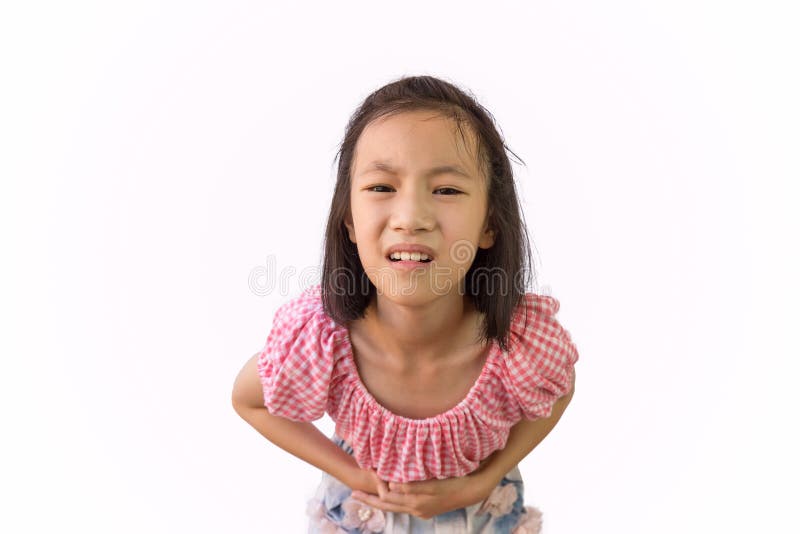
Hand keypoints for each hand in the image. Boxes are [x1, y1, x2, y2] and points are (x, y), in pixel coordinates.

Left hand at [350, 471, 493, 519]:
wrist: (473, 490)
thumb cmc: (455, 482)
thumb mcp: (434, 484)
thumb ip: (413, 486)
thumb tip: (392, 486)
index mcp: (416, 502)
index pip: (388, 498)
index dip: (374, 488)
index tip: (364, 478)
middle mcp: (416, 509)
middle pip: (387, 506)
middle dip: (370, 500)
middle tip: (353, 494)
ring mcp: (421, 510)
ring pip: (395, 507)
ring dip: (380, 502)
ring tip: (366, 496)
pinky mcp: (426, 509)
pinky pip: (403, 506)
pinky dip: (392, 502)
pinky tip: (389, 497)